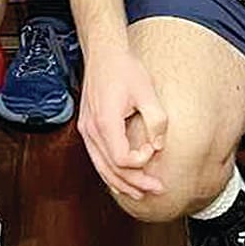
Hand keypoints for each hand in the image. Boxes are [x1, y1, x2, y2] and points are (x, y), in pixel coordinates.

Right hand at [77, 44, 168, 204]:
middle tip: (156, 189)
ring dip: (121, 183)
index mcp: (104, 122)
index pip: (121, 159)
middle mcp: (91, 130)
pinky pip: (97, 158)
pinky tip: (123, 178)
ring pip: (101, 168)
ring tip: (140, 192)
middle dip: (134, 184)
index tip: (153, 149)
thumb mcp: (147, 91)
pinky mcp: (88, 128)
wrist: (103, 53)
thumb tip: (158, 146)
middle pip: (110, 170)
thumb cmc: (124, 69)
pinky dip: (110, 172)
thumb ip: (156, 120)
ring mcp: (86, 130)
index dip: (140, 162)